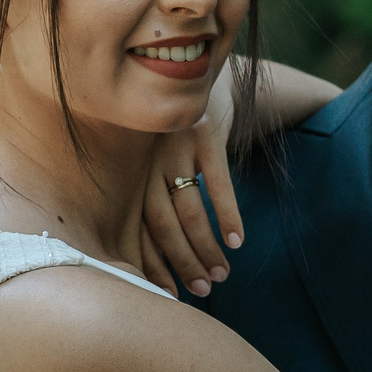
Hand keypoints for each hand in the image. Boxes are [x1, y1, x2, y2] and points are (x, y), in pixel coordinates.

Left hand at [141, 69, 245, 295]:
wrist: (199, 75)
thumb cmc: (180, 133)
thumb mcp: (158, 160)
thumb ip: (156, 198)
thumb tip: (162, 257)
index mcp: (134, 174)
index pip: (138, 229)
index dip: (151, 265)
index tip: (167, 295)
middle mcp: (148, 163)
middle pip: (162, 224)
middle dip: (181, 262)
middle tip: (200, 290)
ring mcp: (176, 148)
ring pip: (190, 209)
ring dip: (206, 246)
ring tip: (222, 273)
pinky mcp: (206, 134)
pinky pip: (217, 183)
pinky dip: (228, 215)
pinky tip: (237, 240)